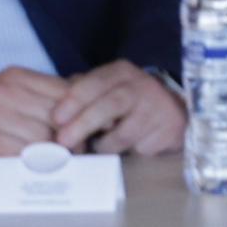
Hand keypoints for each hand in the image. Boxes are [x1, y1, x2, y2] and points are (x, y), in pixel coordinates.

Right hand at [0, 66, 77, 161]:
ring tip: (57, 161)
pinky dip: (33, 163)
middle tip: (77, 152)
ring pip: (42, 137)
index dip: (79, 115)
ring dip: (54, 154)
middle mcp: (6, 91)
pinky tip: (34, 166)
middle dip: (72, 138)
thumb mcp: (6, 88)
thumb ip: (40, 92)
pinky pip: (21, 153)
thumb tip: (82, 98)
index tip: (85, 130)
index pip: (64, 92)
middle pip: (57, 117)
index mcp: (16, 76)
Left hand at [55, 62, 186, 159]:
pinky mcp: (169, 130)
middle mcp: (142, 86)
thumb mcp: (107, 88)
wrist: (173, 111)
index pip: (94, 83)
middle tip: (63, 141)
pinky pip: (139, 149)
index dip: (73, 101)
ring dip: (104, 145)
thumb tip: (53, 107)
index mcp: (122, 72)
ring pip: (123, 134)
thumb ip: (82, 92)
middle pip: (110, 105)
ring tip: (97, 148)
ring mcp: (158, 108)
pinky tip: (126, 150)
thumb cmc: (128, 101)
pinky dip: (127, 154)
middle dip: (83, 124)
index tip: (56, 119)